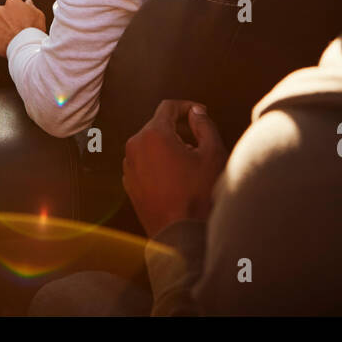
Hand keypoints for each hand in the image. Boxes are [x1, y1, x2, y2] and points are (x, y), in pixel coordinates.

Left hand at [0, 0, 46, 55]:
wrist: (26, 46)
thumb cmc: (34, 30)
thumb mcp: (38, 14)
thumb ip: (31, 6)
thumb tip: (28, 2)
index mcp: (11, 3)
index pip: (11, 5)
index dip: (17, 13)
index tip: (20, 20)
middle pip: (2, 14)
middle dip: (7, 20)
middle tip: (16, 29)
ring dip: (2, 29)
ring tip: (12, 37)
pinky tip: (7, 42)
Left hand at [123, 100, 226, 238]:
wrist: (181, 235)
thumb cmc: (198, 196)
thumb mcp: (212, 153)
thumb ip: (204, 125)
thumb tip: (197, 113)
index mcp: (153, 134)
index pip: (168, 107)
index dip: (187, 106)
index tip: (199, 112)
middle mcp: (135, 147)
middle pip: (158, 125)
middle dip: (179, 128)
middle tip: (199, 139)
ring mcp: (129, 166)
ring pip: (150, 144)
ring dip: (168, 146)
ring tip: (189, 161)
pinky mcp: (129, 183)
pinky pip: (144, 162)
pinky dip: (158, 162)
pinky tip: (176, 176)